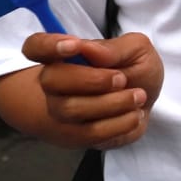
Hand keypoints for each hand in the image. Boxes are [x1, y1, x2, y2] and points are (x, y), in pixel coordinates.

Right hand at [21, 32, 164, 149]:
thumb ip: (115, 48)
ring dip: (111, 103)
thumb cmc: (134, 69)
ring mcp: (61, 111)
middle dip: (90, 79)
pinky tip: (135, 115)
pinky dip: (118, 124)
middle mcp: (55, 83)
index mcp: (64, 54)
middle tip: (121, 79)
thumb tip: (88, 49)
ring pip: (71, 109)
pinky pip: (89, 133)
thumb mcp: (136, 50)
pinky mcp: (76, 135)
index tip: (75, 45)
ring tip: (137, 96)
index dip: (47, 45)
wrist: (144, 101)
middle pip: (50, 80)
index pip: (36, 46)